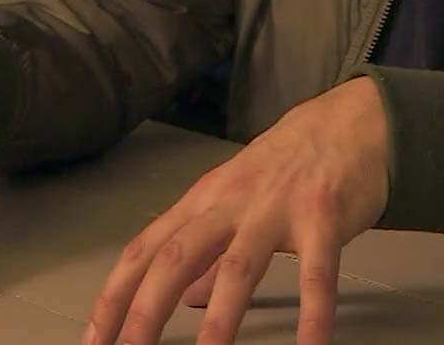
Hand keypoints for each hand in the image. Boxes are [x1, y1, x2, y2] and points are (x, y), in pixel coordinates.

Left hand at [84, 76, 390, 344]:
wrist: (348, 121)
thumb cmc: (287, 165)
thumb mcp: (235, 200)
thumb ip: (207, 252)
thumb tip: (182, 299)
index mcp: (204, 201)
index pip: (145, 250)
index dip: (115, 296)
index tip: (95, 339)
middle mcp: (232, 203)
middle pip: (176, 257)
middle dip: (147, 310)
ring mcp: (276, 209)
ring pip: (240, 267)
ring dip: (221, 319)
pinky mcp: (323, 219)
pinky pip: (317, 273)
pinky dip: (313, 313)